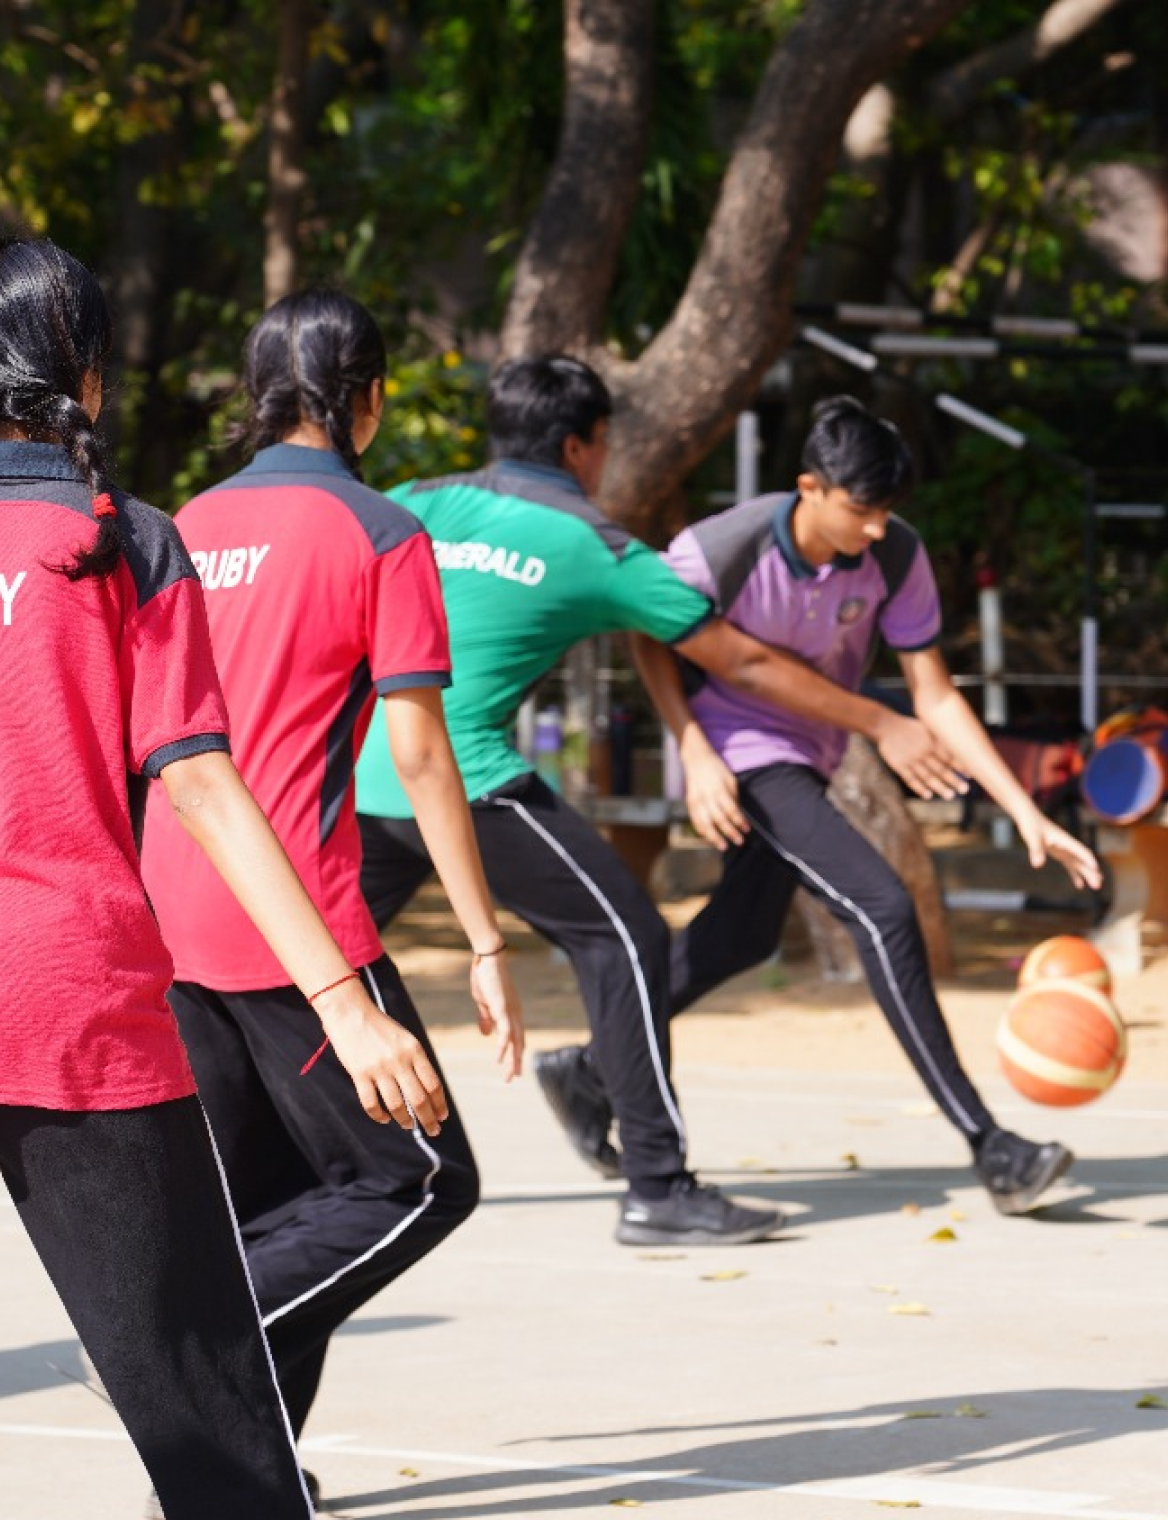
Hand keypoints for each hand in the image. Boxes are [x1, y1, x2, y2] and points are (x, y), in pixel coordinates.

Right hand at [314, 984, 447, 1132]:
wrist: (351, 1012)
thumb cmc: (381, 1028)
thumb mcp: (406, 1039)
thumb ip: (416, 1061)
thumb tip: (428, 1091)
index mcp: (414, 1050)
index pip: (433, 1084)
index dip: (439, 1104)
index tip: (442, 1116)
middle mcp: (399, 1060)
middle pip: (419, 1099)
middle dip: (428, 1119)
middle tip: (433, 1131)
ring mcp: (379, 1068)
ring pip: (396, 1105)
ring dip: (405, 1120)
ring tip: (409, 1126)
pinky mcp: (359, 1073)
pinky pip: (371, 1103)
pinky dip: (379, 1116)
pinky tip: (385, 1119)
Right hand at [469, 951, 524, 1080]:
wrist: (487, 959)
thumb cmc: (485, 978)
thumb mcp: (484, 1003)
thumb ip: (486, 1018)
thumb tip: (487, 1034)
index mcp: (511, 1013)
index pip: (517, 1038)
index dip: (516, 1054)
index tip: (514, 1069)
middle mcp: (515, 1014)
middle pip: (519, 1043)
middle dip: (515, 1062)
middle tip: (512, 1078)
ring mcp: (510, 1012)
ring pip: (514, 1042)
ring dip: (511, 1060)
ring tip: (508, 1075)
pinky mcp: (503, 1009)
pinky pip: (504, 1033)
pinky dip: (502, 1048)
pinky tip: (498, 1059)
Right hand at [682, 735, 748, 849]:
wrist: (696, 759)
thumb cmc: (717, 769)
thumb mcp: (730, 779)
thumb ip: (733, 797)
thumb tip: (738, 814)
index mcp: (719, 790)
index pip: (731, 810)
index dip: (740, 821)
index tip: (747, 829)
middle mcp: (707, 797)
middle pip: (720, 819)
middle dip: (731, 832)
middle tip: (740, 841)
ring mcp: (696, 801)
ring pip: (705, 824)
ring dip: (715, 837)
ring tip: (724, 846)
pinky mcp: (689, 804)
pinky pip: (695, 821)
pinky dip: (703, 832)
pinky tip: (710, 838)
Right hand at [871, 709, 968, 799]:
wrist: (886, 725)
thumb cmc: (910, 728)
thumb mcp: (927, 728)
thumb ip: (941, 737)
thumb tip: (960, 745)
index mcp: (931, 742)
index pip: (949, 756)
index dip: (960, 765)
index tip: (971, 775)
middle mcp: (922, 752)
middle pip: (940, 768)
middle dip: (953, 780)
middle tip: (965, 790)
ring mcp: (910, 760)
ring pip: (927, 776)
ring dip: (939, 786)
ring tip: (950, 796)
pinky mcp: (899, 766)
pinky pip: (910, 779)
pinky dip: (919, 788)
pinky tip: (928, 796)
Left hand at [1016, 812, 1103, 891]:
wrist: (1028, 816)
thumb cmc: (1031, 824)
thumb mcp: (1032, 837)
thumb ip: (1036, 850)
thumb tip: (1037, 865)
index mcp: (1065, 840)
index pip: (1080, 850)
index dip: (1088, 859)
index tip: (1095, 869)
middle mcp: (1067, 845)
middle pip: (1083, 860)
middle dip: (1091, 872)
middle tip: (1098, 885)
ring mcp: (1064, 849)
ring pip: (1079, 863)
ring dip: (1087, 874)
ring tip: (1096, 886)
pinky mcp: (1059, 852)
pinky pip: (1070, 865)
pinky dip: (1075, 874)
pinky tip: (1079, 885)